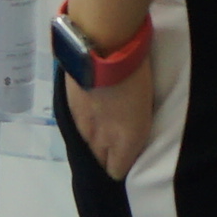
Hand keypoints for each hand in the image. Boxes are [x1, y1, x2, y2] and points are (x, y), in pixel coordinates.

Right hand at [62, 29, 158, 175]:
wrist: (103, 45)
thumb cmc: (137, 72)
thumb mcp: (146, 105)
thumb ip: (136, 126)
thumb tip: (130, 132)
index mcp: (126, 141)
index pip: (117, 171)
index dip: (122, 165)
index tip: (128, 155)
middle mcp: (102, 140)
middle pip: (100, 163)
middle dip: (108, 156)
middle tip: (117, 141)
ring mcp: (83, 125)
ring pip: (87, 146)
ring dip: (95, 140)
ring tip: (104, 124)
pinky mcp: (70, 109)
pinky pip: (77, 128)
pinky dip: (84, 124)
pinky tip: (92, 110)